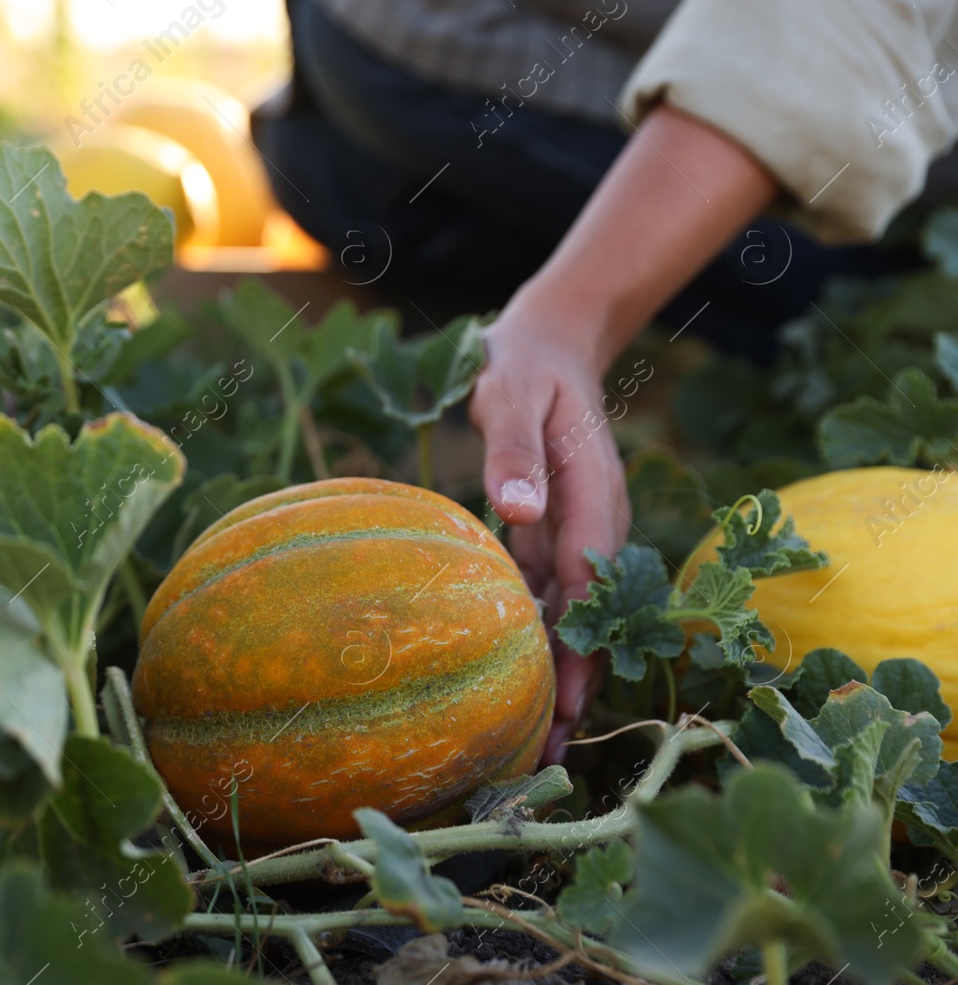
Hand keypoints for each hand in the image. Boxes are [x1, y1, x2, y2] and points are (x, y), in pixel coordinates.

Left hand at [469, 310, 630, 762]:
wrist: (546, 343)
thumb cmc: (524, 367)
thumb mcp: (513, 397)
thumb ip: (515, 453)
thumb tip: (518, 511)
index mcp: (593, 499)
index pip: (588, 586)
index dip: (579, 649)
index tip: (565, 706)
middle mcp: (592, 526)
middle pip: (586, 616)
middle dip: (572, 684)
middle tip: (544, 756)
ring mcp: (574, 533)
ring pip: (566, 615)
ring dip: (550, 674)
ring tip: (526, 744)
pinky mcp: (550, 535)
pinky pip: (542, 595)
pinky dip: (530, 638)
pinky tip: (506, 684)